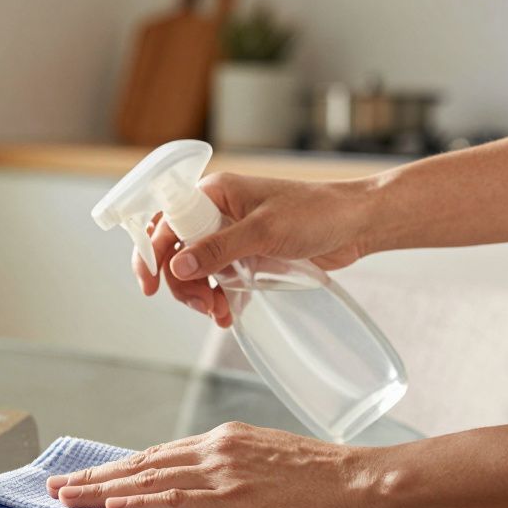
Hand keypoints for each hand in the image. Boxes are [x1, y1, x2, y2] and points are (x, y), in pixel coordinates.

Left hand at [46, 422, 390, 507]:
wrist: (364, 481)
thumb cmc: (329, 479)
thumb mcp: (273, 463)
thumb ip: (237, 472)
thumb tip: (211, 493)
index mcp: (226, 438)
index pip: (161, 454)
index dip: (122, 467)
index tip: (94, 477)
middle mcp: (216, 447)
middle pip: (143, 462)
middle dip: (97, 476)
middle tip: (59, 486)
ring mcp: (222, 470)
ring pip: (147, 479)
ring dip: (100, 490)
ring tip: (66, 498)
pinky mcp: (232, 496)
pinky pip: (172, 498)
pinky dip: (136, 503)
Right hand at [133, 173, 380, 326]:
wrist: (356, 224)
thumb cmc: (316, 213)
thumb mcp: (264, 231)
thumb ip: (218, 249)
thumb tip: (177, 266)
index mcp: (213, 193)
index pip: (165, 223)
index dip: (152, 254)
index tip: (151, 285)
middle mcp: (216, 212)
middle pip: (175, 250)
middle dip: (180, 282)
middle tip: (201, 305)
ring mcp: (230, 235)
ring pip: (193, 269)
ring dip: (198, 294)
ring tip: (217, 312)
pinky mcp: (244, 255)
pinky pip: (216, 278)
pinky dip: (216, 297)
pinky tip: (226, 313)